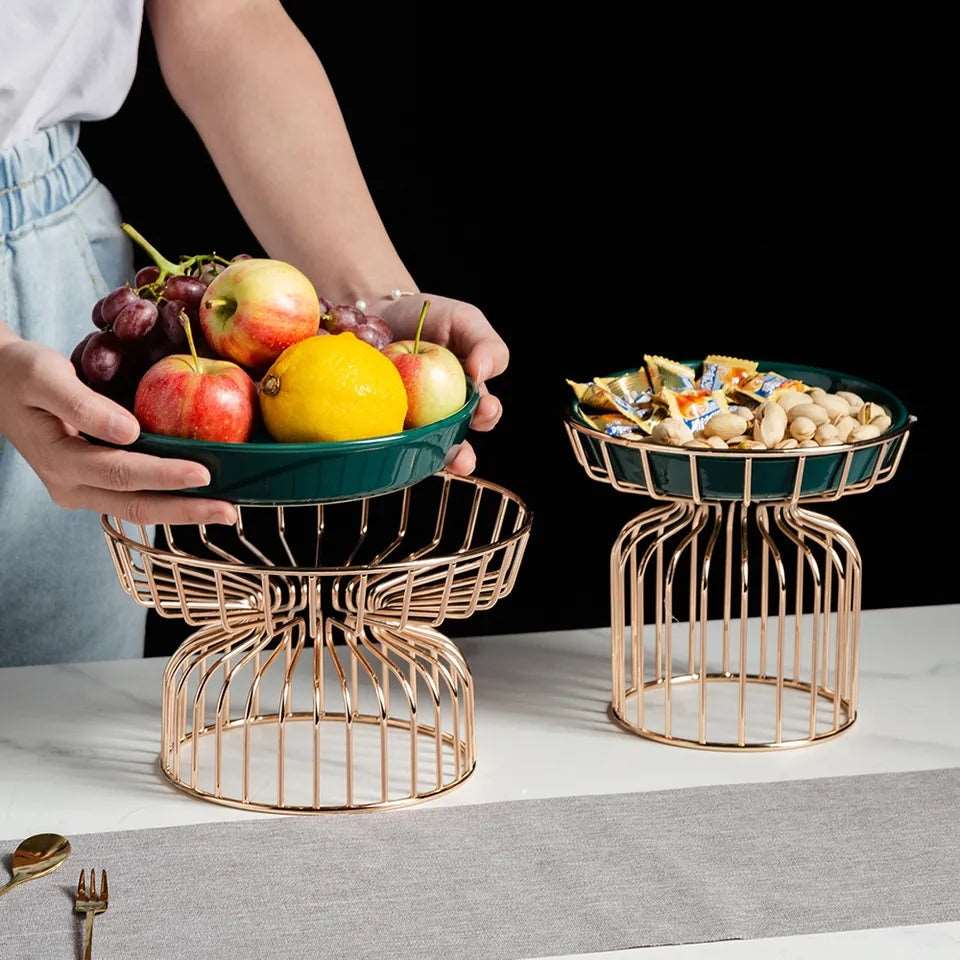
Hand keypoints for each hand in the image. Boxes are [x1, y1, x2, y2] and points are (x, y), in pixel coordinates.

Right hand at [0, 338, 235, 524]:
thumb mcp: (44, 377)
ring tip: (224, 510)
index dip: (164, 476)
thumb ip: (83, 405)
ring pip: (139, 510)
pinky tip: (200, 495)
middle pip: (136, 507)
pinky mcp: (94, 484)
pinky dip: (169, 498)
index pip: (121, 474)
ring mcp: (83, 490)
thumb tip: (129, 430)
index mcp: (59, 462)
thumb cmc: (21, 374)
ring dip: (182, 511)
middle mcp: (72, 486)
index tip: (203, 474)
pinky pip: (136, 498)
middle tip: (229, 511)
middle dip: (186, 511)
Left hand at [376, 293, 506, 474]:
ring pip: (422, 451)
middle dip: (462, 457)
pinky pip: (386, 442)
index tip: (484, 407)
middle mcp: (442, 415)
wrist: (375, 311)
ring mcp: (410, 423)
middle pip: (456, 444)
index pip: (484, 413)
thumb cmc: (425, 316)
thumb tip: (482, 373)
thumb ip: (486, 344)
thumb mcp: (463, 320)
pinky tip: (391, 449)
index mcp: (467, 395)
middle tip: (462, 458)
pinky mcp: (380, 423)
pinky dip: (389, 449)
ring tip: (431, 463)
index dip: (487, 416)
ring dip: (429, 461)